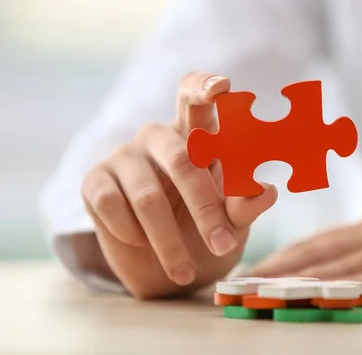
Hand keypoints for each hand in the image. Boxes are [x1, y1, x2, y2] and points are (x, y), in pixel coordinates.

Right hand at [80, 72, 276, 298]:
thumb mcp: (231, 223)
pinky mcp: (95, 181)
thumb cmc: (203, 233)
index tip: (221, 88)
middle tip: (223, 245)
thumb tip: (266, 190)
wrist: (161, 270)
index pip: (195, 99)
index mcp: (197, 136)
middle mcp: (159, 138)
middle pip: (182, 158)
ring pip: (147, 196)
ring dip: (169, 242)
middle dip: (205, 207)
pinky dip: (131, 235)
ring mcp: (125, 156)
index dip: (204, 88)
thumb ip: (245, 206)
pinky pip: (111, 205)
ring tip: (185, 274)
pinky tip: (139, 244)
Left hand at [249, 211, 361, 295]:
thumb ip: (361, 254)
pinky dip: (350, 289)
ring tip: (266, 293)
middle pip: (314, 255)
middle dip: (273, 270)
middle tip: (239, 285)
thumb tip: (323, 273)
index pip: (309, 246)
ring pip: (339, 267)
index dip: (273, 260)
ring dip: (300, 280)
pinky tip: (329, 297)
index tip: (242, 274)